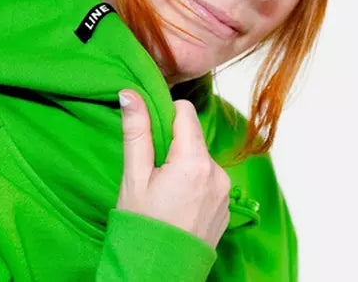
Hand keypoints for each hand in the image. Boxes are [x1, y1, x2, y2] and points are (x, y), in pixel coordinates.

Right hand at [116, 90, 230, 248]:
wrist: (157, 277)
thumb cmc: (142, 227)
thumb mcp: (134, 177)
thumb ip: (136, 131)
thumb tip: (130, 93)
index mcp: (195, 161)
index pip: (185, 112)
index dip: (165, 117)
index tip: (151, 137)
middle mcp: (218, 173)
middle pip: (193, 137)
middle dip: (173, 146)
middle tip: (153, 173)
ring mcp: (225, 192)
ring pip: (201, 159)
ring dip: (184, 166)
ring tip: (165, 193)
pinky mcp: (226, 208)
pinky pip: (210, 181)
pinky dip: (195, 185)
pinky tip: (178, 206)